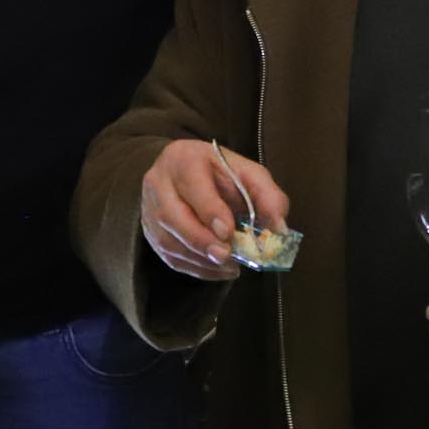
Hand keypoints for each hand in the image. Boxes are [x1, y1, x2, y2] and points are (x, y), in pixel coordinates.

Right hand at [140, 139, 286, 280]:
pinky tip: (217, 269)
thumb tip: (280, 229)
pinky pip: (169, 256)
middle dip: (201, 241)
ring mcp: (149, 209)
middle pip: (172, 215)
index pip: (192, 185)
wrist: (184, 174)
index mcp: (183, 159)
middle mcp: (158, 183)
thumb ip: (267, 195)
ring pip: (168, 240)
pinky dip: (195, 268)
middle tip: (227, 256)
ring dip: (200, 259)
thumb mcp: (247, 173)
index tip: (228, 231)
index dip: (209, 210)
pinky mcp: (150, 233)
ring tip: (228, 266)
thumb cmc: (219, 173)